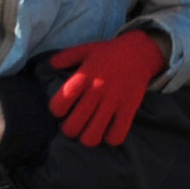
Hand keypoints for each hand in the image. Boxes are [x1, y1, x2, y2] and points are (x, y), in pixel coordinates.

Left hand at [47, 30, 165, 147]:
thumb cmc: (109, 53)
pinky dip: (110, 138)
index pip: (58, 105)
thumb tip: (50, 64)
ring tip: (90, 130)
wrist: (140, 52)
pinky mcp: (129, 109)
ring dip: (88, 137)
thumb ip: (66, 57)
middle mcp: (96, 91)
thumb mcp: (85, 50)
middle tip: (75, 124)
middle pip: (72, 127)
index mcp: (82, 77)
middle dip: (69, 129)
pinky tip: (109, 131)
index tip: (63, 108)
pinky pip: (117, 135)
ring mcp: (114, 102)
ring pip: (92, 137)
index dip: (57, 111)